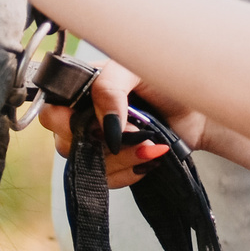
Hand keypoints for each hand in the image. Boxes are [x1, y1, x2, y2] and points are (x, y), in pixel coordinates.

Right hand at [42, 63, 171, 188]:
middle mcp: (82, 114)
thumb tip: (103, 128)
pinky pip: (102, 179)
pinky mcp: (111, 163)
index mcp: (82, 86)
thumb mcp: (137, 71)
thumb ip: (109, 88)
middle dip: (99, 143)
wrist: (198, 114)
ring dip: (120, 159)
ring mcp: (95, 141)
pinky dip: (127, 173)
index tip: (95, 125)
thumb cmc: (169, 84)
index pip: (51, 108)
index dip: (66, 122)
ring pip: (85, 164)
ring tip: (151, 146)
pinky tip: (148, 160)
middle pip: (63, 141)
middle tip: (133, 134)